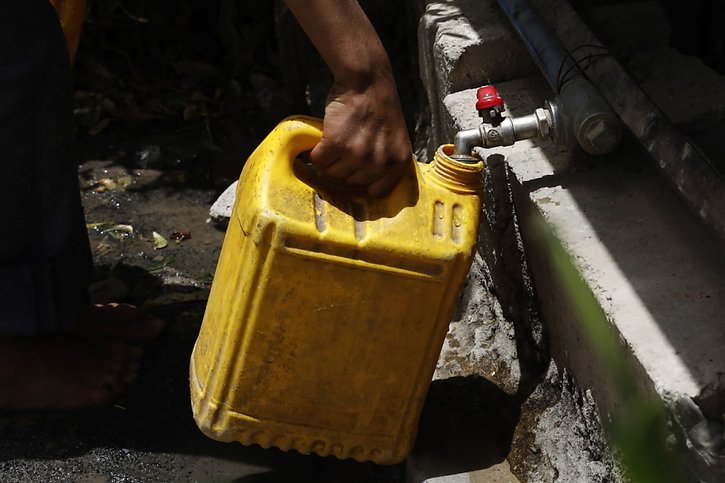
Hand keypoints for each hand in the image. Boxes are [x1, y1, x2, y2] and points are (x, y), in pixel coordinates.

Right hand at [309, 74, 412, 196]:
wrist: (367, 81)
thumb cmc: (379, 107)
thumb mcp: (395, 139)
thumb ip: (386, 160)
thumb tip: (367, 187)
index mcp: (398, 163)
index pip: (377, 191)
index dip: (363, 180)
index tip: (357, 171)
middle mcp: (380, 163)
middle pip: (350, 182)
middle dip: (345, 166)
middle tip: (348, 144)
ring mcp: (359, 155)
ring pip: (333, 173)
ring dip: (331, 159)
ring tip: (339, 138)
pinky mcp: (337, 145)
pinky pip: (319, 161)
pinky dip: (317, 152)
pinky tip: (325, 138)